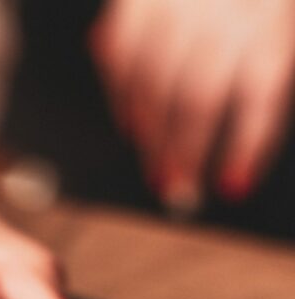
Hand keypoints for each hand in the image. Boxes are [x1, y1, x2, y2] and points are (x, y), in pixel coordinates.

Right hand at [91, 0, 294, 207]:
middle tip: (178, 190)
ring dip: (151, 138)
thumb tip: (233, 177)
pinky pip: (119, 57)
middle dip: (185, 152)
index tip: (232, 186)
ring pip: (154, 83)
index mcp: (269, 19)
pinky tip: (131, 126)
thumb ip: (258, 100)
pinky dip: (121, 101)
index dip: (245, 145)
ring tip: (156, 170)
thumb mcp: (270, 41)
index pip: (259, 91)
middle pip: (199, 95)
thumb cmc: (243, 11)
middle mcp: (225, 3)